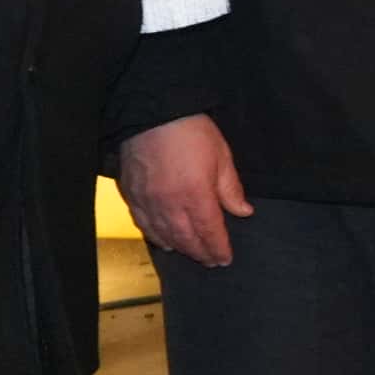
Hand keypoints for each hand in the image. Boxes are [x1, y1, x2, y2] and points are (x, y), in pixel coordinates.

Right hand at [120, 113, 249, 266]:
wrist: (152, 113)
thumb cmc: (191, 131)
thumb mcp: (222, 156)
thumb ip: (231, 189)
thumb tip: (244, 212)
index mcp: (196, 195)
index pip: (209, 232)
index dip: (218, 248)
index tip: (224, 259)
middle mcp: (169, 204)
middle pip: (185, 239)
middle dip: (200, 253)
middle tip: (210, 261)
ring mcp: (147, 201)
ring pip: (162, 235)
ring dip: (178, 248)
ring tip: (190, 253)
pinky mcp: (131, 194)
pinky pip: (142, 224)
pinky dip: (154, 236)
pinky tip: (162, 240)